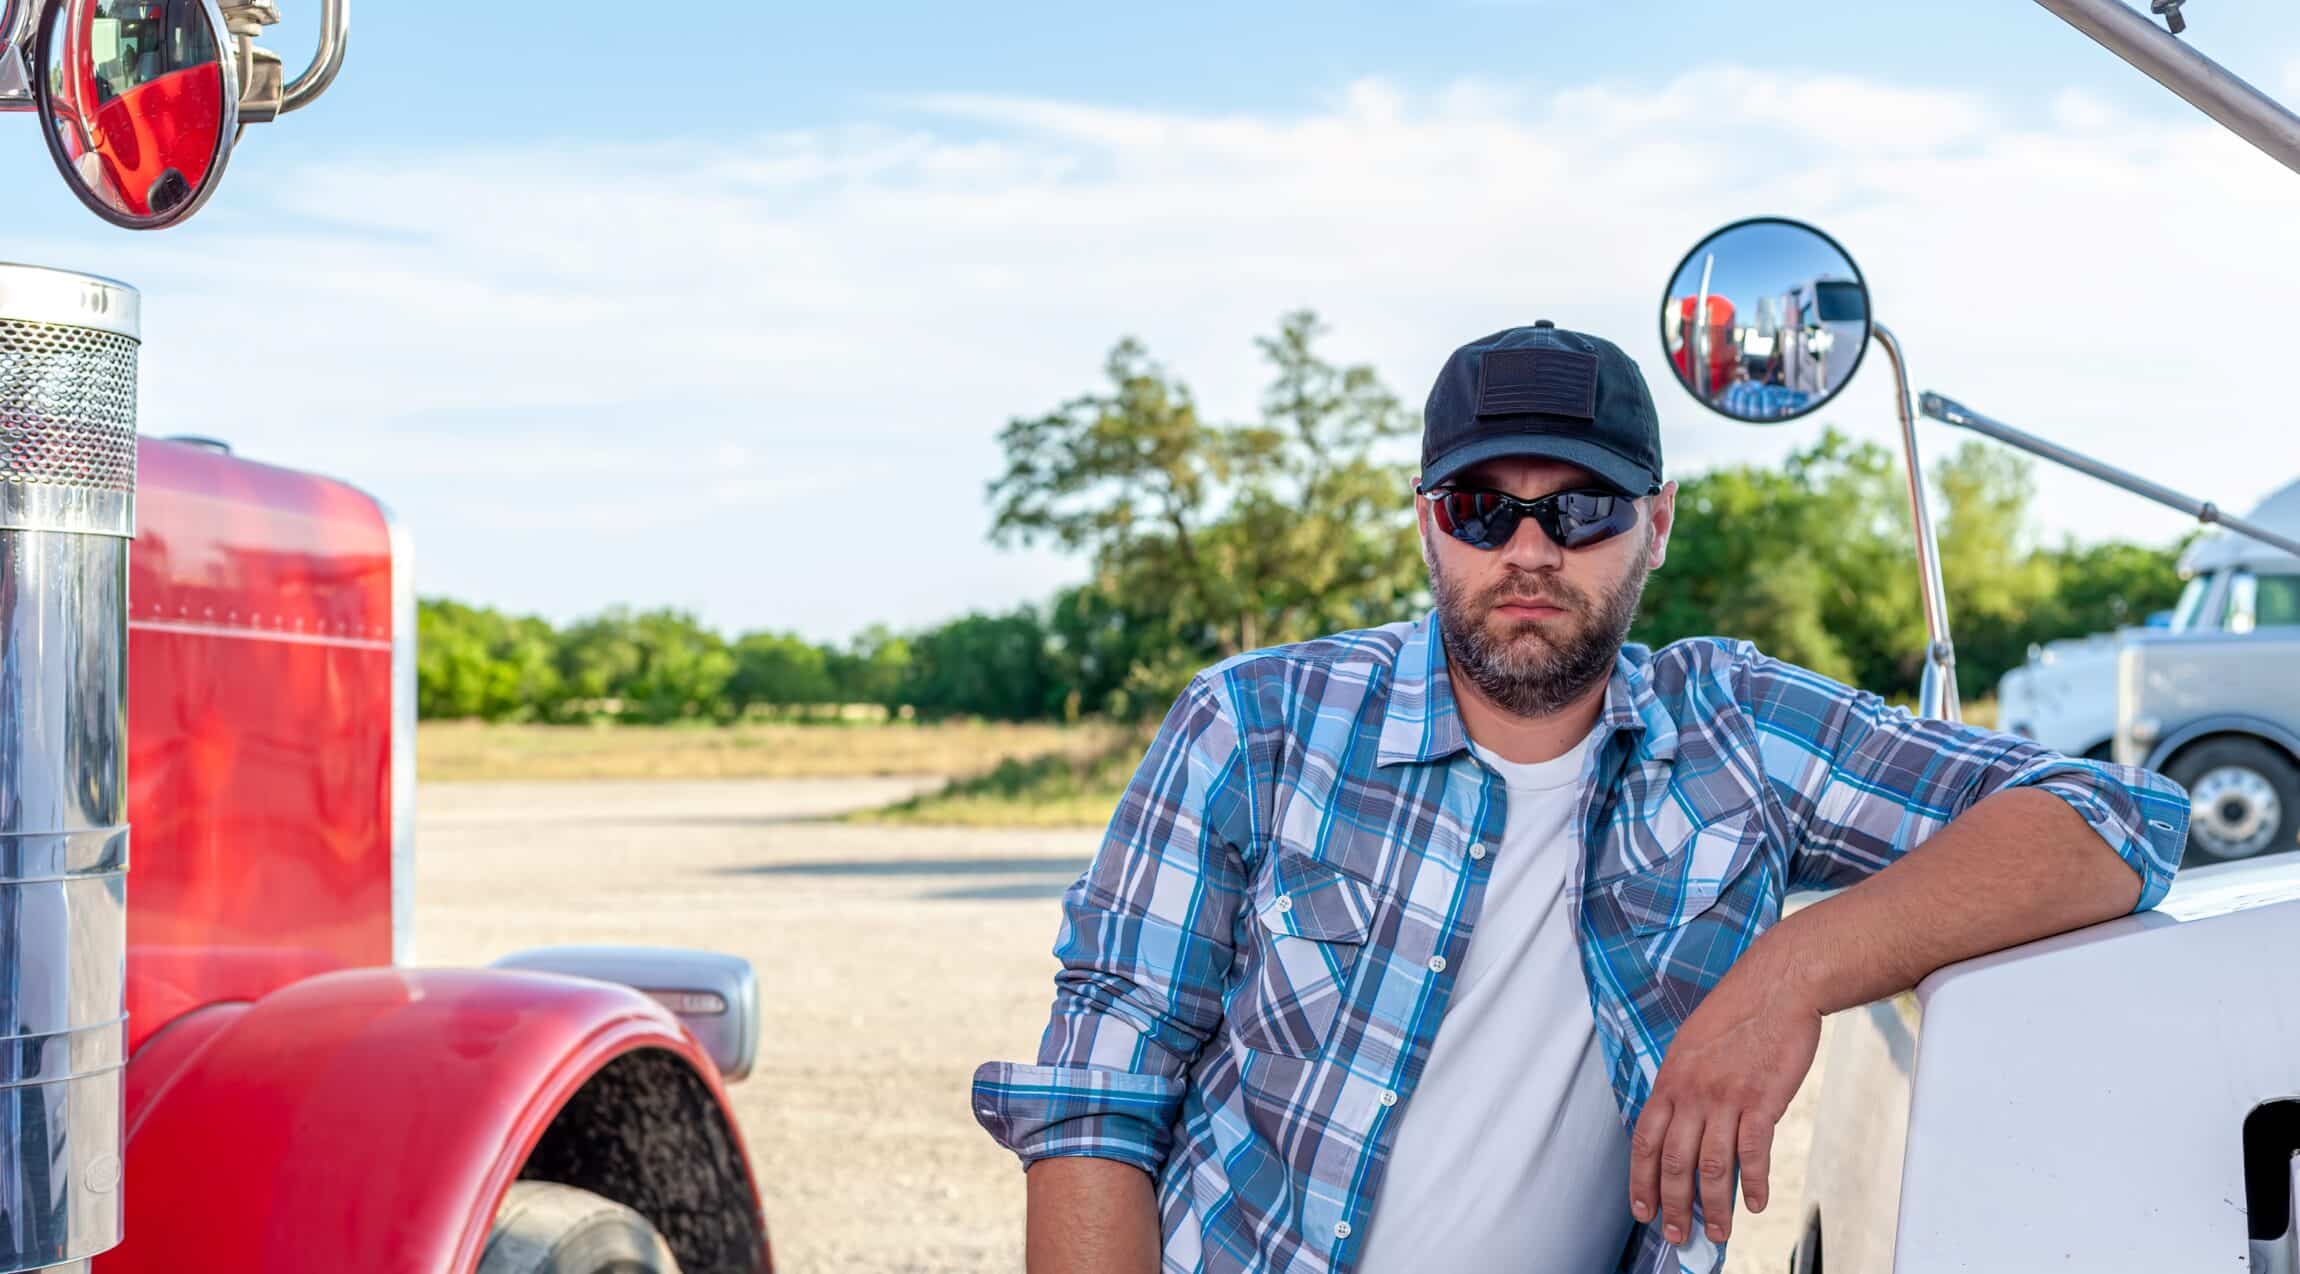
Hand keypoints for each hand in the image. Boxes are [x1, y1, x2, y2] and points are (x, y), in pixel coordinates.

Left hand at [1626, 953, 1820, 1248]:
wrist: (1777, 985)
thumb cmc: (1737, 1012)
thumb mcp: (1691, 1044)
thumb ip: (1682, 1084)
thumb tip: (1677, 1122)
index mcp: (1670, 1079)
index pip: (1645, 1141)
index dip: (1641, 1181)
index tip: (1642, 1210)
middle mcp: (1692, 1092)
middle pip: (1674, 1162)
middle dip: (1673, 1206)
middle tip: (1677, 1235)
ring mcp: (1725, 1098)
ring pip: (1711, 1166)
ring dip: (1713, 1206)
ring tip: (1717, 1232)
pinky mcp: (1761, 1100)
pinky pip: (1752, 1153)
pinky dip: (1752, 1184)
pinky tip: (1754, 1205)